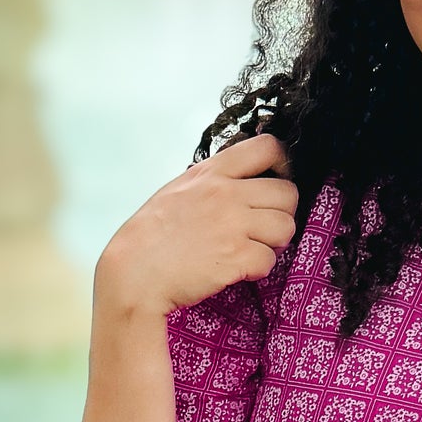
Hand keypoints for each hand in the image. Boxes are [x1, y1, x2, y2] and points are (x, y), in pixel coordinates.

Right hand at [94, 133, 297, 317]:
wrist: (133, 274)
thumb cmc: (149, 236)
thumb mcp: (177, 190)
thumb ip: (211, 181)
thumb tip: (239, 179)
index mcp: (212, 172)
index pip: (268, 147)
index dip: (283, 165)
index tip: (276, 182)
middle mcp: (226, 194)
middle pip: (288, 193)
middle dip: (282, 213)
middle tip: (265, 228)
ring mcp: (233, 225)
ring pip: (285, 227)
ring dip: (274, 243)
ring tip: (253, 249)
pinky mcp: (236, 257)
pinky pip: (269, 260)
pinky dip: (259, 269)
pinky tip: (240, 270)